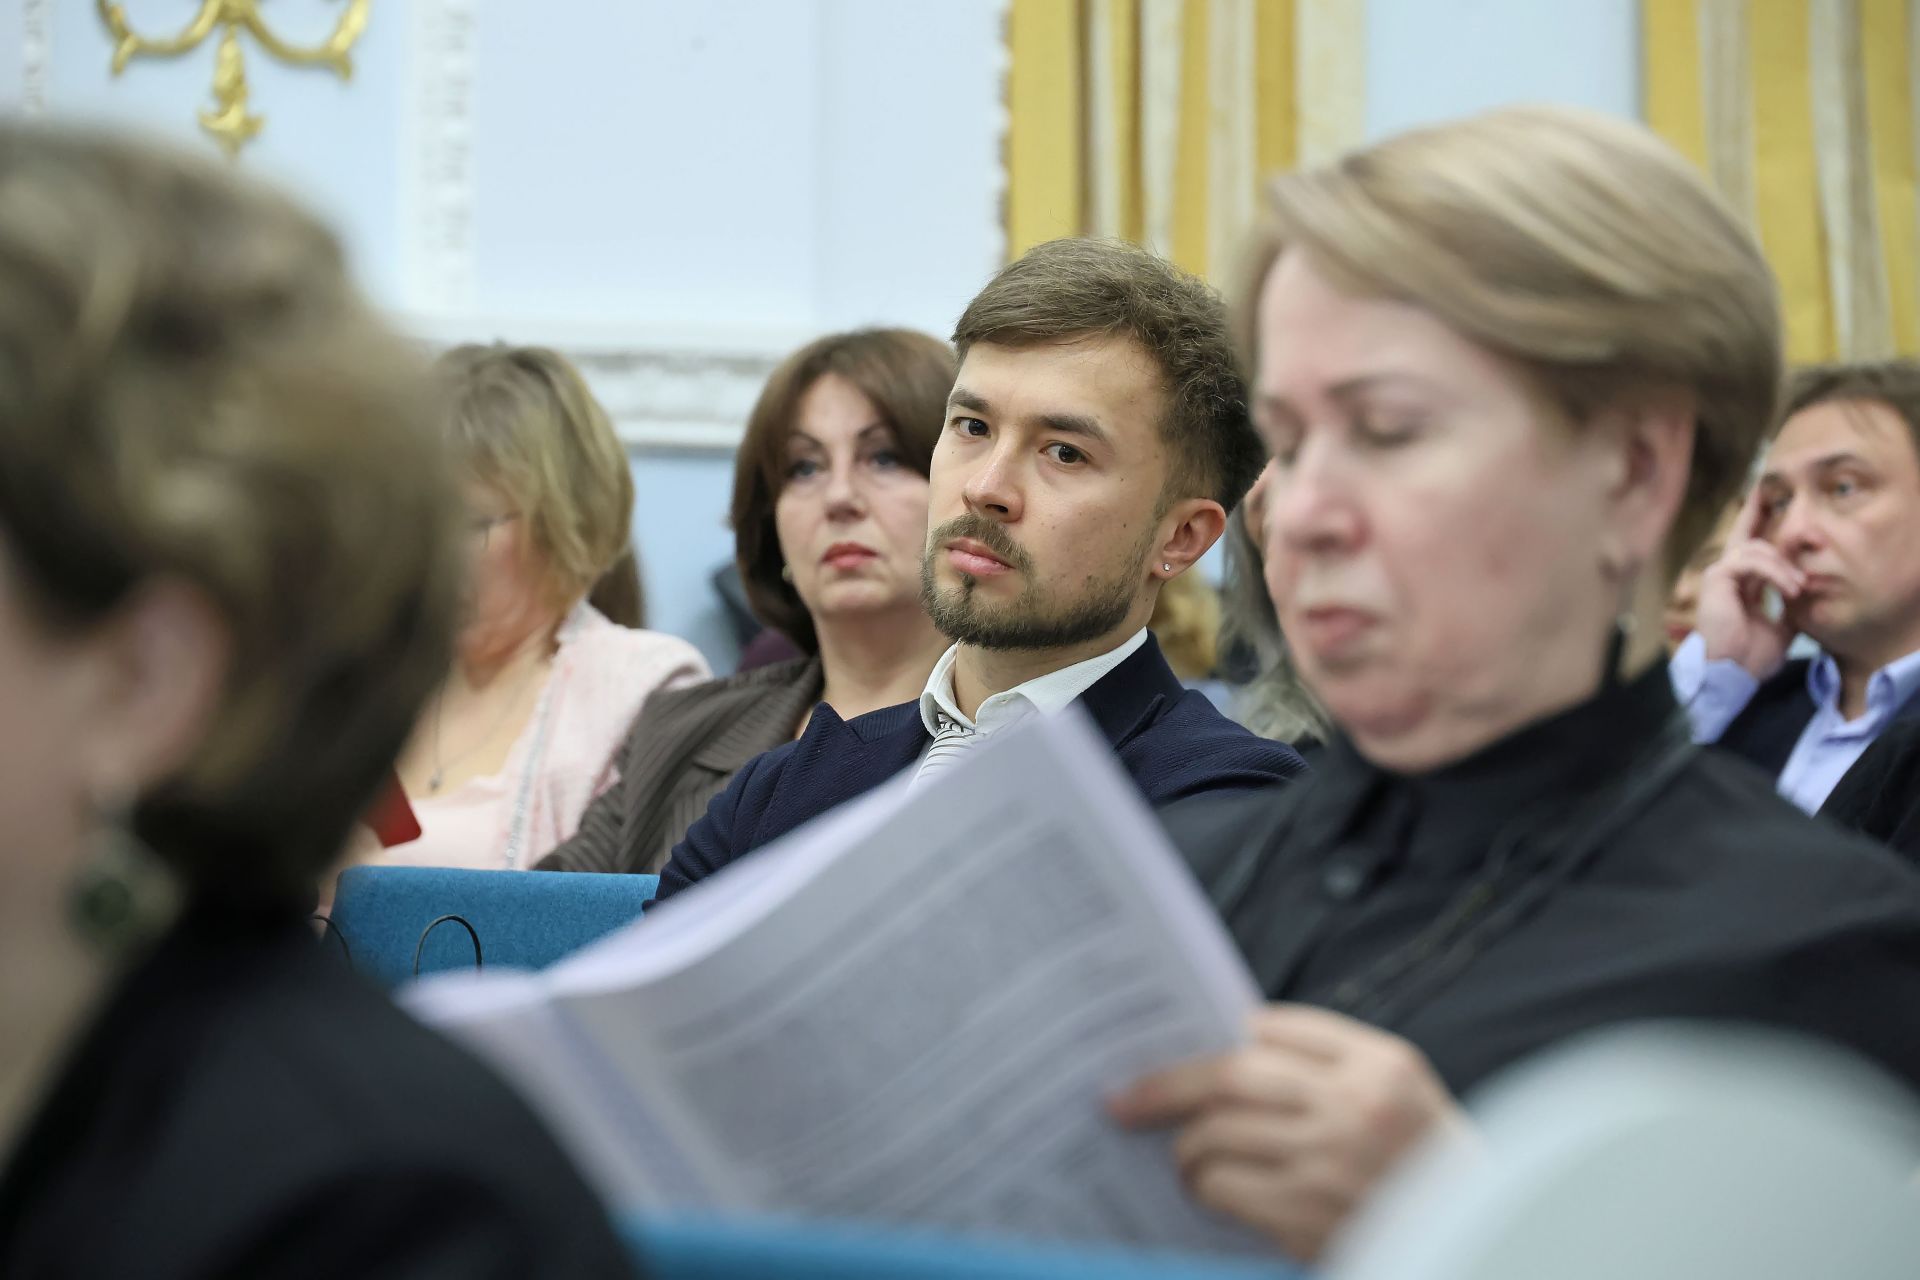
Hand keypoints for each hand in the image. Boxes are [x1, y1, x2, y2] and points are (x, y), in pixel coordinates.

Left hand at [1109, 1004, 1463, 1261]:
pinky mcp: (1305, 1218)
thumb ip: (1331, 1062)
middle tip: (1123, 1099)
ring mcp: (1328, 1163)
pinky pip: (1224, 1187)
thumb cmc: (1423, 1165)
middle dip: (1166, 1085)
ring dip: (1185, 1144)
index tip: (1181, 1046)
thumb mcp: (1401, 1094)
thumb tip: (1231, 1043)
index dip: (1220, 1035)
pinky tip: (1206, 1189)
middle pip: (1229, 1075)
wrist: (1465, 1244)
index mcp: (1381, 1065)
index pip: (1276, 1027)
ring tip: (1180, 1154)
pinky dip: (1204, 1185)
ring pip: (1216, 1133)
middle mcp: (1354, 1107)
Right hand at [1693, 486, 1800, 678]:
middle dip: (1767, 526)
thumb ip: (1788, 603)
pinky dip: (1774, 573)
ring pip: (1755, 549)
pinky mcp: (1717, 578)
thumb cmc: (1751, 654)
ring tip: (1799, 588)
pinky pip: (1750, 562)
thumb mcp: (1782, 624)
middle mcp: (1725, 574)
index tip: (1766, 496)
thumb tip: (1807, 590)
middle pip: (1748, 536)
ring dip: (1784, 567)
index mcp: (1738, 584)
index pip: (1749, 546)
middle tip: (1782, 528)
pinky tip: (1788, 589)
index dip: (1756, 520)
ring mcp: (1719, 574)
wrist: (1734, 672)